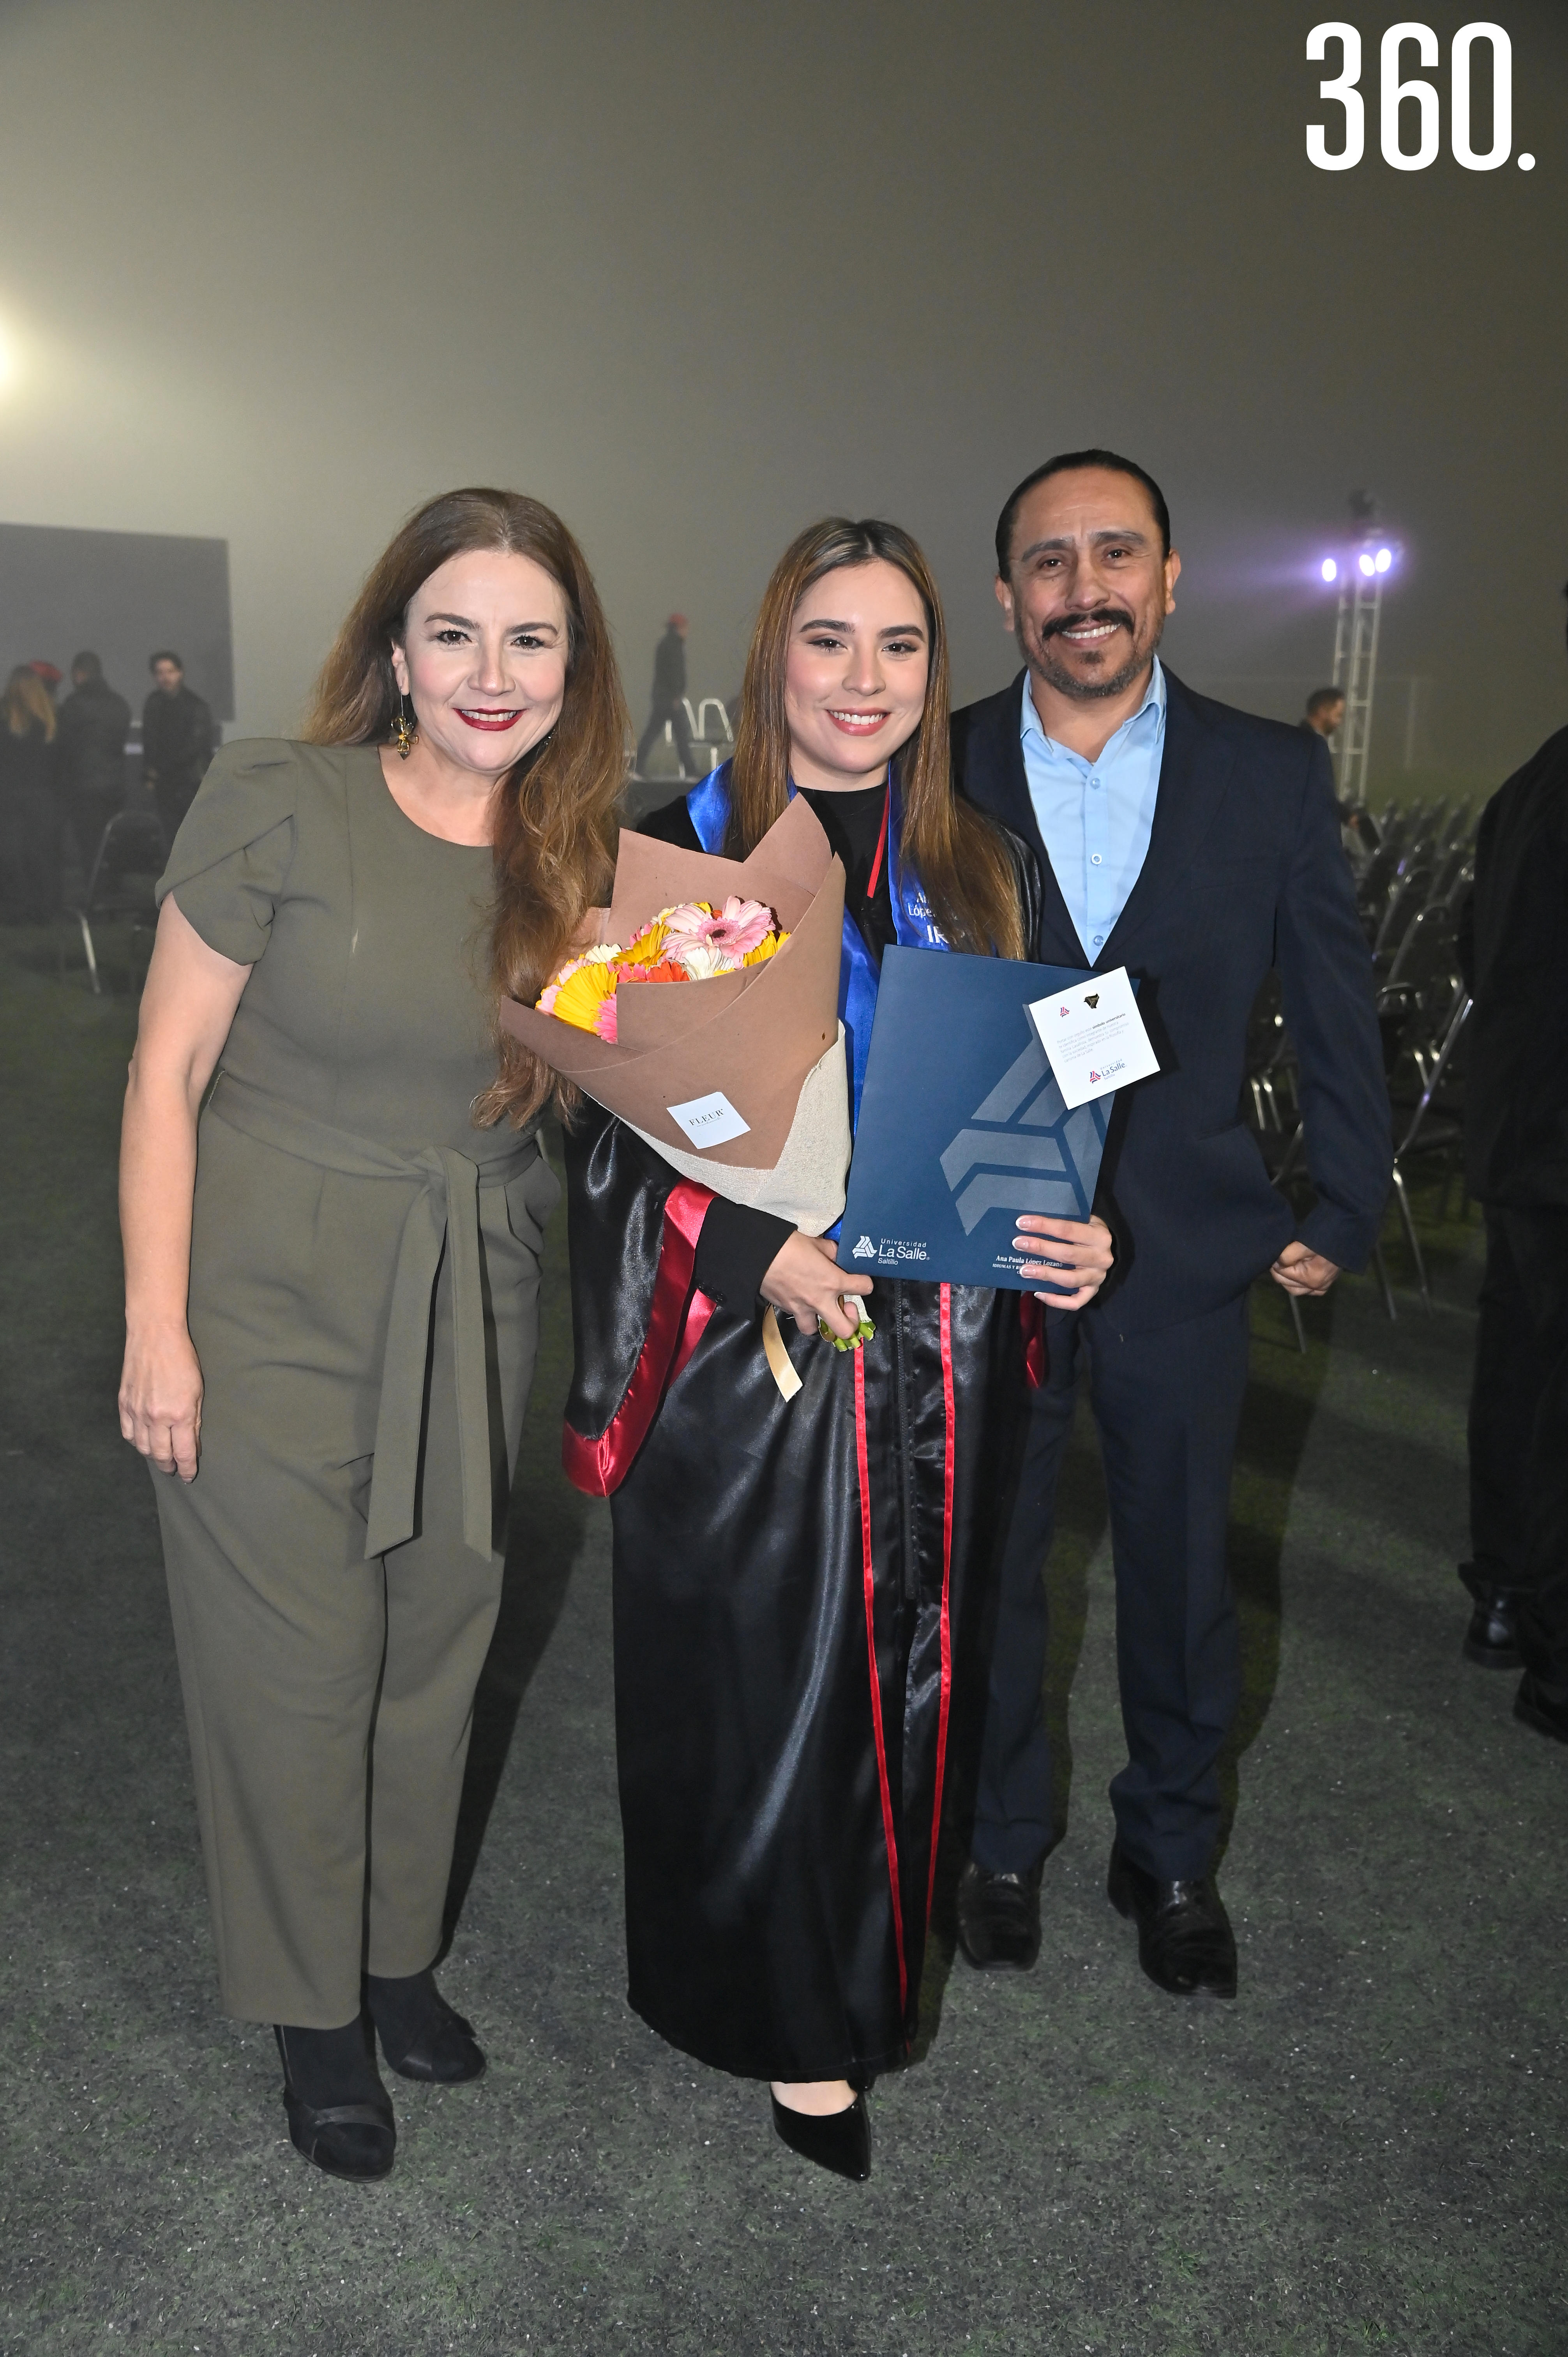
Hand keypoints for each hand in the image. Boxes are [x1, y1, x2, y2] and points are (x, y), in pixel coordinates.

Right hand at [119, 1322, 203, 1478]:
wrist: (154, 1336)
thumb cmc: (182, 1359)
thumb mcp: (198, 1391)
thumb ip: (194, 1421)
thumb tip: (192, 1445)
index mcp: (179, 1414)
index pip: (183, 1453)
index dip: (187, 1469)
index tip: (189, 1476)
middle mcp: (156, 1417)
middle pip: (160, 1455)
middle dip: (169, 1467)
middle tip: (175, 1471)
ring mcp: (136, 1411)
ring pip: (142, 1447)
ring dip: (153, 1456)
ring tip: (161, 1459)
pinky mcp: (124, 1404)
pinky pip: (128, 1433)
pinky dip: (136, 1442)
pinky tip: (144, 1442)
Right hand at [761, 1233, 873, 1339]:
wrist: (757, 1256)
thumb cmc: (789, 1246)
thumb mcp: (817, 1243)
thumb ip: (831, 1252)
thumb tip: (836, 1256)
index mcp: (833, 1282)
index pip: (864, 1288)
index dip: (866, 1283)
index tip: (860, 1280)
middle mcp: (820, 1301)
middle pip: (845, 1329)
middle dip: (851, 1322)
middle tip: (847, 1307)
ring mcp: (801, 1309)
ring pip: (815, 1330)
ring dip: (820, 1322)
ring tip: (820, 1309)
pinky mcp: (785, 1309)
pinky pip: (796, 1317)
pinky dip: (800, 1311)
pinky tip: (799, 1298)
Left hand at [1013, 1213, 1114, 1309]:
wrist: (1109, 1249)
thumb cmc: (1089, 1232)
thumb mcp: (1084, 1220)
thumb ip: (1065, 1220)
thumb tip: (1031, 1221)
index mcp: (1099, 1236)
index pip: (1068, 1229)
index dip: (1044, 1226)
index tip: (1022, 1223)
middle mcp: (1101, 1258)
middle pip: (1067, 1254)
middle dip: (1040, 1248)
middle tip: (1018, 1244)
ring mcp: (1097, 1277)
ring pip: (1069, 1280)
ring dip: (1045, 1275)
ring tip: (1024, 1270)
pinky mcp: (1092, 1291)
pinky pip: (1075, 1302)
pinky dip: (1056, 1301)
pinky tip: (1038, 1293)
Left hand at [1270, 1241, 1339, 1296]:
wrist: (1346, 1237)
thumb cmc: (1325, 1238)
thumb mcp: (1304, 1244)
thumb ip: (1287, 1255)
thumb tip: (1276, 1264)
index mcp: (1311, 1278)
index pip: (1282, 1275)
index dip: (1275, 1263)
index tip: (1274, 1253)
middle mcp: (1317, 1287)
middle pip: (1286, 1284)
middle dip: (1279, 1271)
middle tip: (1277, 1258)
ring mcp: (1321, 1288)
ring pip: (1294, 1289)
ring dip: (1287, 1277)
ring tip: (1286, 1263)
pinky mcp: (1324, 1286)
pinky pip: (1305, 1290)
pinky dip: (1297, 1283)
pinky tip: (1297, 1272)